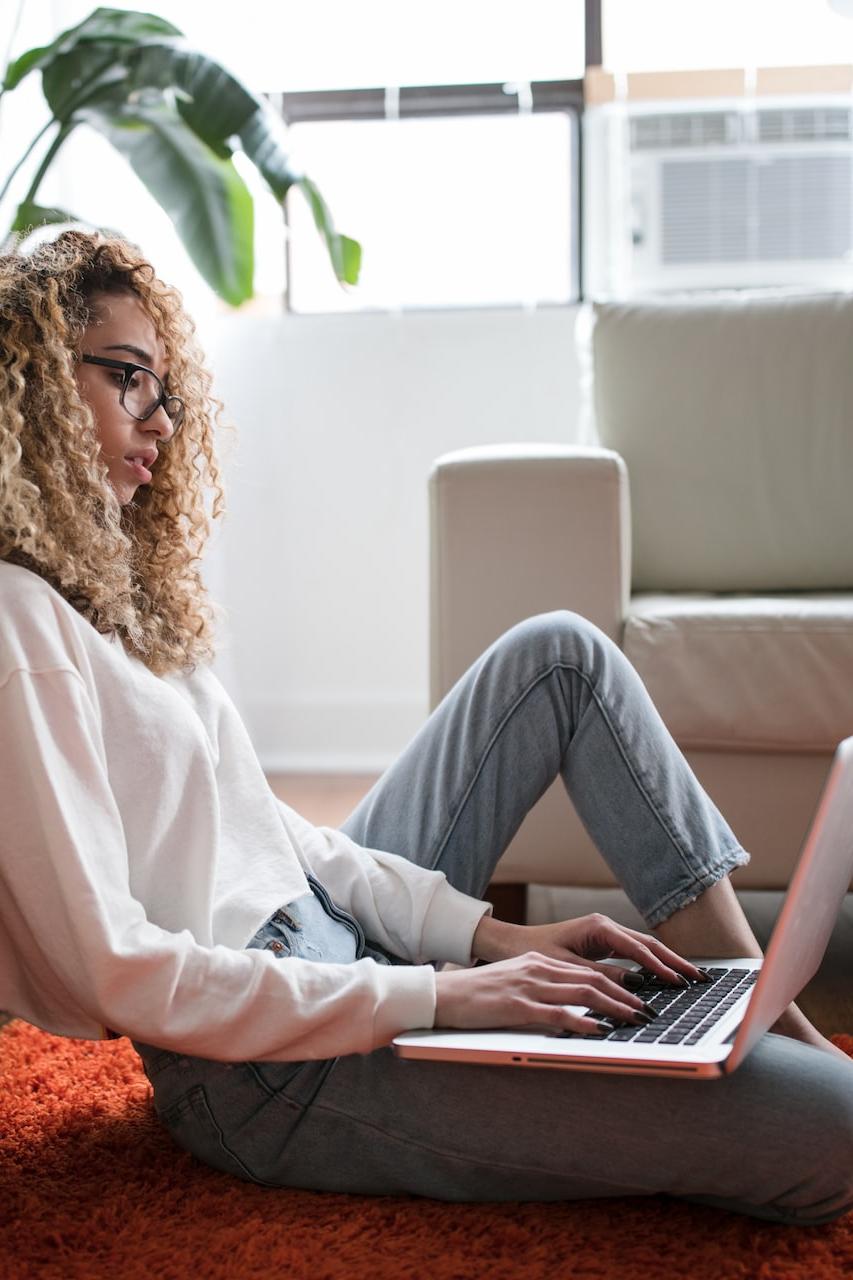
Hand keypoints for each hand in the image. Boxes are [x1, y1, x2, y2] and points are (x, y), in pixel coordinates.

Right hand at [434, 950, 655, 1035]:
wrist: (442, 995)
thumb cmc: (476, 995)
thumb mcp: (513, 983)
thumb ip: (542, 990)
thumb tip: (572, 1007)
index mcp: (538, 962)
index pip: (587, 971)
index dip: (617, 984)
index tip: (638, 998)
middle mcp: (538, 969)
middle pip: (592, 980)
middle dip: (625, 996)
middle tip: (649, 1011)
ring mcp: (529, 986)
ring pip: (583, 993)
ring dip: (614, 1008)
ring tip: (635, 1019)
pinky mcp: (517, 1006)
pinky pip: (558, 1013)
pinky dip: (583, 1021)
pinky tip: (600, 1030)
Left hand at [471, 912, 707, 988]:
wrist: (512, 944)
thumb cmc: (534, 953)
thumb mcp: (567, 968)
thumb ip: (600, 976)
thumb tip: (634, 986)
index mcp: (598, 927)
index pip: (638, 949)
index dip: (660, 967)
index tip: (679, 982)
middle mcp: (606, 926)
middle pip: (649, 944)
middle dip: (675, 961)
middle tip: (699, 978)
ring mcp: (606, 933)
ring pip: (644, 948)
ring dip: (667, 963)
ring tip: (691, 978)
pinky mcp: (603, 943)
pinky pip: (634, 954)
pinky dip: (652, 965)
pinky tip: (665, 977)